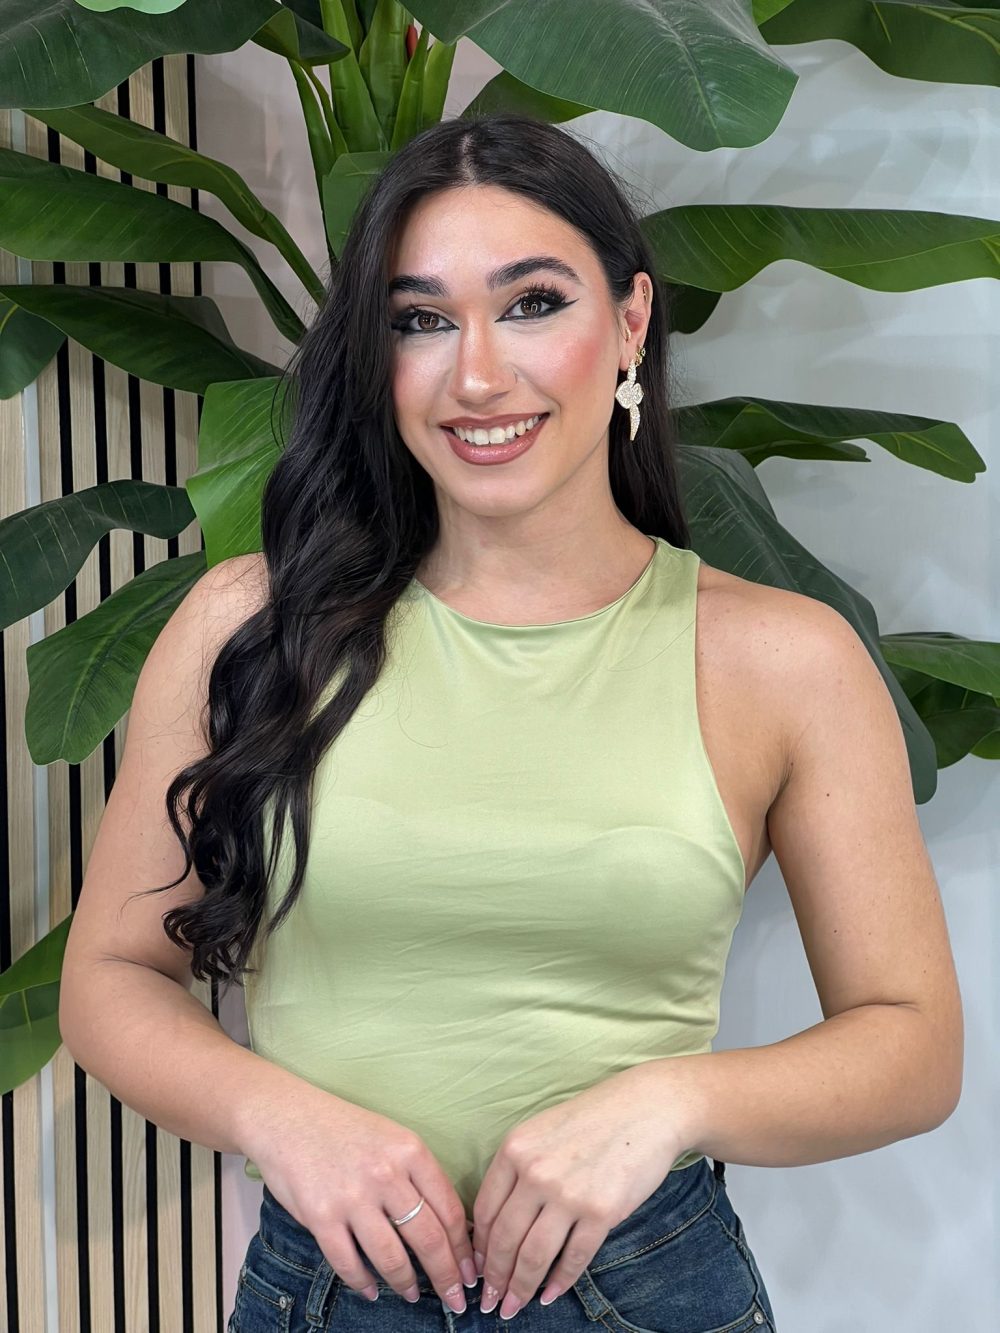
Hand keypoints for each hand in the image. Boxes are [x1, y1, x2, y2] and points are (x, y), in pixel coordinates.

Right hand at [246, 1083, 477, 1313]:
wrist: (289, 1117)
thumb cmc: (346, 1129)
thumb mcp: (393, 1138)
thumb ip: (419, 1176)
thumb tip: (450, 1226)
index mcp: (410, 1151)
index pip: (450, 1210)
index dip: (464, 1249)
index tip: (471, 1271)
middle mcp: (386, 1174)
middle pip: (429, 1239)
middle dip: (446, 1277)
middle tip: (454, 1299)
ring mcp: (352, 1196)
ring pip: (391, 1257)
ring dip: (406, 1284)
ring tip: (411, 1295)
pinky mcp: (320, 1216)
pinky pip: (348, 1263)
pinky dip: (362, 1283)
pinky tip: (370, 1290)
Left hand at [470, 1065, 689, 1317]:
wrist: (647, 1108)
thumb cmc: (593, 1118)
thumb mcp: (542, 1130)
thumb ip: (518, 1169)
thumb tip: (497, 1222)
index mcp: (515, 1149)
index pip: (485, 1211)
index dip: (478, 1247)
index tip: (477, 1269)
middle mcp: (536, 1172)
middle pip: (504, 1239)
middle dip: (495, 1277)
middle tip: (489, 1301)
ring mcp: (569, 1194)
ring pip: (534, 1256)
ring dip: (520, 1289)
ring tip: (512, 1308)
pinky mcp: (601, 1212)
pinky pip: (574, 1258)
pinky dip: (560, 1282)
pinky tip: (551, 1295)